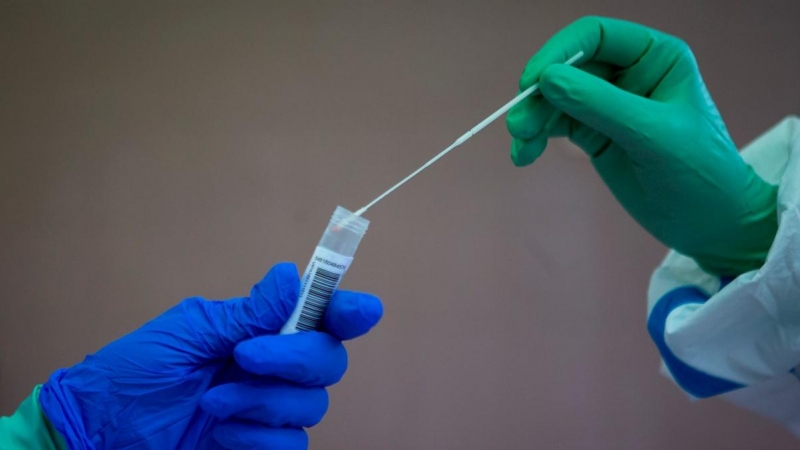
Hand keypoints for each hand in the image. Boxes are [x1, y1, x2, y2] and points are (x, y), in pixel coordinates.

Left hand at [39, 263, 382, 448]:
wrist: (99, 430)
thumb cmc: (133, 373)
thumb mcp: (187, 333)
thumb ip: (246, 313)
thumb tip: (293, 275)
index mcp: (260, 330)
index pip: (321, 316)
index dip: (349, 311)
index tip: (359, 310)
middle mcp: (275, 367)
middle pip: (329, 361)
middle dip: (294, 358)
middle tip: (244, 356)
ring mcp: (268, 409)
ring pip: (312, 405)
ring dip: (262, 402)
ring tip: (213, 401)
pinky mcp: (259, 445)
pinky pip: (291, 444)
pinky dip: (257, 438)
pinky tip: (220, 434)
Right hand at [506, 16, 777, 275]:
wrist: (710, 225)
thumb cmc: (699, 174)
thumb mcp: (652, 136)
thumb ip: (600, 105)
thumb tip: (547, 80)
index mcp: (655, 57)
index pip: (596, 36)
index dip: (558, 52)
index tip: (532, 82)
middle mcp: (629, 74)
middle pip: (568, 69)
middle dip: (540, 95)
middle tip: (518, 125)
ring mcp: (608, 106)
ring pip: (556, 99)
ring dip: (533, 119)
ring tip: (521, 146)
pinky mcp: (595, 135)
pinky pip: (556, 126)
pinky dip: (536, 139)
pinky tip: (525, 156)